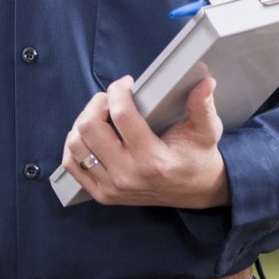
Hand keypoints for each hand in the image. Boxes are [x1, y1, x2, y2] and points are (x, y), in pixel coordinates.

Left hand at [62, 75, 229, 207]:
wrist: (196, 191)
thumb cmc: (198, 157)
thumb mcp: (207, 131)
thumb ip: (203, 106)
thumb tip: (205, 83)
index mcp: (153, 160)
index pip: (121, 116)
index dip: (118, 90)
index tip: (125, 83)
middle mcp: (128, 175)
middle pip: (89, 128)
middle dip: (97, 103)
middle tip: (110, 98)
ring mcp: (113, 187)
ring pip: (76, 145)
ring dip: (83, 122)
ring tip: (100, 114)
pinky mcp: (103, 194)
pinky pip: (72, 165)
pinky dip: (74, 145)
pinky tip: (89, 134)